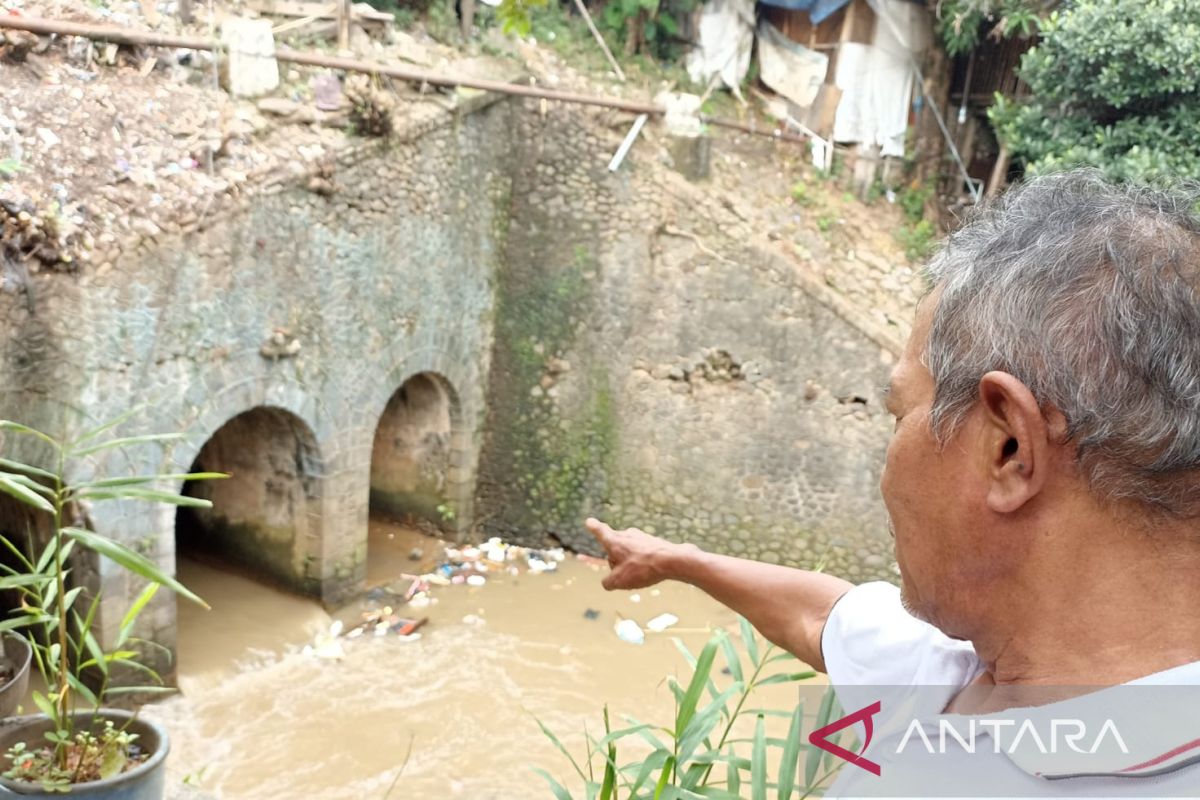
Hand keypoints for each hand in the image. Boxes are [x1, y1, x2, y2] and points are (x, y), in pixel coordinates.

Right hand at [584, 517, 698, 589]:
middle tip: (622, 575)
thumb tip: (607, 582)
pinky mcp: (653, 541)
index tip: (589, 521)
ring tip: (639, 574)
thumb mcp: (619, 581)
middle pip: (615, 547)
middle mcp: (627, 534)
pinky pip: (642, 553)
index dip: (594, 528)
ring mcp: (641, 536)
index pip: (600, 532)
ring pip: (629, 551)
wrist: (672, 561)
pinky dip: (642, 562)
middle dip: (615, 560)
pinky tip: (650, 571)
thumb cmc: (642, 569)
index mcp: (614, 541)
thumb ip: (608, 582)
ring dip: (629, 562)